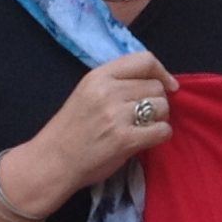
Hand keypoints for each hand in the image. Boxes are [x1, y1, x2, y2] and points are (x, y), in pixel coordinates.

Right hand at [24, 51, 177, 203]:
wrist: (52, 162)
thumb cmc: (71, 130)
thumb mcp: (87, 93)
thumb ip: (116, 83)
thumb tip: (155, 81)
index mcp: (99, 76)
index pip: (144, 60)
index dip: (162, 72)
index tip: (168, 85)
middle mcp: (108, 91)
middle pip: (156, 86)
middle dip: (158, 101)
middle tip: (146, 116)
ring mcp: (116, 115)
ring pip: (162, 107)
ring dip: (160, 119)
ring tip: (143, 128)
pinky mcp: (125, 139)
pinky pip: (162, 130)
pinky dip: (160, 135)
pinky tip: (147, 140)